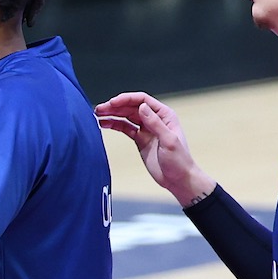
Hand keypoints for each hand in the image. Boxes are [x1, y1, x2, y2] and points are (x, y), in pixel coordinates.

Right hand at [93, 91, 215, 204]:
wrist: (178, 179)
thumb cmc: (179, 161)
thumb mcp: (168, 141)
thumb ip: (155, 123)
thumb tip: (141, 107)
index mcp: (164, 115)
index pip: (142, 100)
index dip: (126, 99)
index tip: (112, 103)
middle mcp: (154, 119)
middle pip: (131, 107)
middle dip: (115, 106)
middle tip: (100, 109)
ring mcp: (146, 129)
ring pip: (126, 116)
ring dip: (112, 114)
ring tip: (98, 114)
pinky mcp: (140, 139)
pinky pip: (125, 128)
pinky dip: (114, 124)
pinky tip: (104, 124)